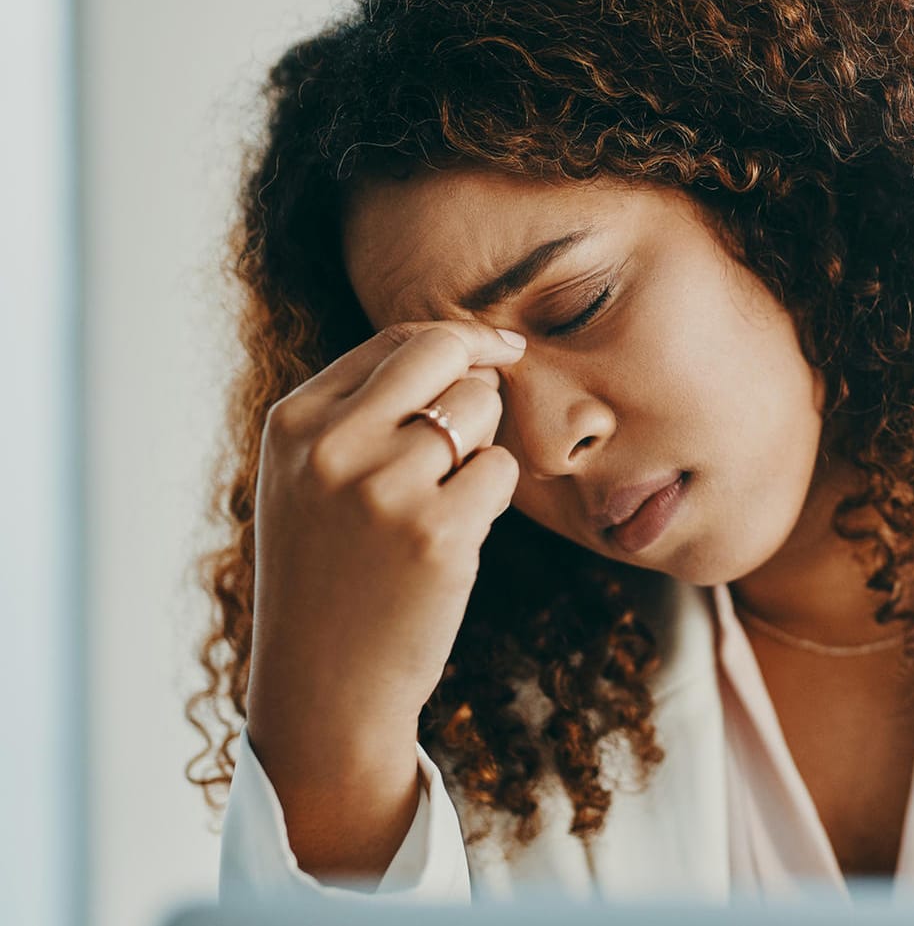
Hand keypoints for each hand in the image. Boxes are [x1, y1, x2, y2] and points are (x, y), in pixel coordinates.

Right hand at [243, 322, 523, 876]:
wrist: (325, 688)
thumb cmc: (330, 577)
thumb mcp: (311, 481)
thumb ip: (364, 411)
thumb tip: (469, 353)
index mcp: (294, 424)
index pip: (397, 342)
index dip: (460, 343)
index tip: (499, 353)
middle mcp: (333, 447)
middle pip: (445, 354)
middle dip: (480, 377)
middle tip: (481, 424)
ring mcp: (385, 489)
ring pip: (481, 409)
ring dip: (485, 445)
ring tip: (447, 497)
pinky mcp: (438, 534)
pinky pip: (501, 470)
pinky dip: (493, 495)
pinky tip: (458, 534)